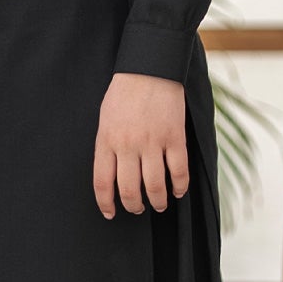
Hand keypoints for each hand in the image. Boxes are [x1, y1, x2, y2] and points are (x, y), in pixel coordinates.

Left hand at [93, 71, 188, 217]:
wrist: (149, 68)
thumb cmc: (124, 93)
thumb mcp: (105, 119)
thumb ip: (107, 146)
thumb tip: (111, 174)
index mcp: (107, 140)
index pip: (103, 183)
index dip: (106, 203)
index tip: (110, 213)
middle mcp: (128, 145)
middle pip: (129, 190)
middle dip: (134, 206)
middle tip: (138, 209)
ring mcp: (152, 142)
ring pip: (155, 186)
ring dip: (158, 201)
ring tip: (159, 204)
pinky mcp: (174, 137)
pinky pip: (178, 171)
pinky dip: (180, 186)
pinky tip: (178, 191)